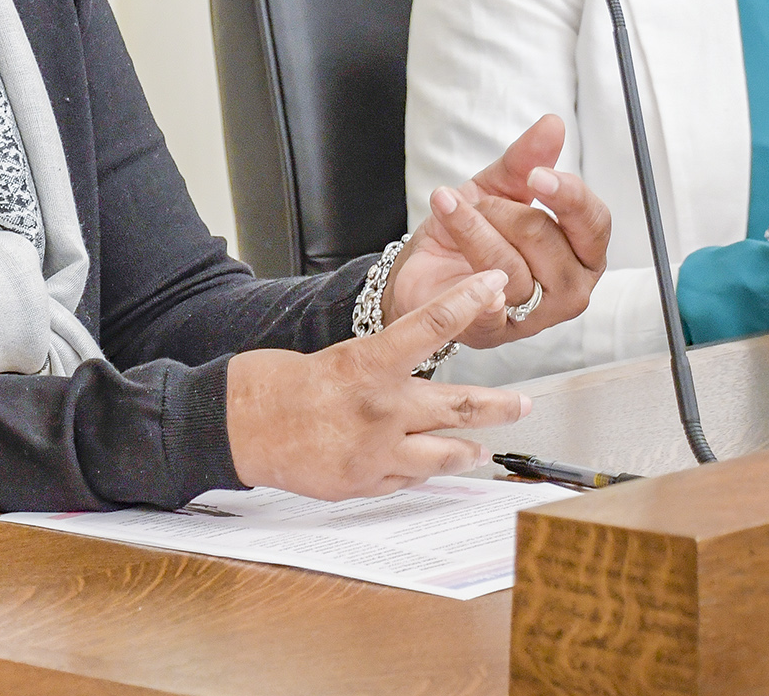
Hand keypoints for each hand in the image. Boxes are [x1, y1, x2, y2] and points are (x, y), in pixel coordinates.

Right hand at [226, 272, 531, 498]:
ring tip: (485, 449)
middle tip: (525, 403)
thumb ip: (386, 367)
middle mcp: (382, 409)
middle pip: (461, 405)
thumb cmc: (285, 384)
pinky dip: (421, 468)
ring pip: (447, 453)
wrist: (243, 426)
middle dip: (500, 405)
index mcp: (370, 365)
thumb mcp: (341, 356)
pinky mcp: (368, 483)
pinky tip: (425, 464)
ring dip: (471, 449)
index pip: (433, 325)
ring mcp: (378, 452)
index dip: (469, 301)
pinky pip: (411, 477)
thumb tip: (421, 370)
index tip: (496, 285)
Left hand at [385, 114, 611, 348]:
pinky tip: (469, 268)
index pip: (593, 222)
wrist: (427, 270)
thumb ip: (527, 159)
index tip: (536, 175)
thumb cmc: (475, 230)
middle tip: (479, 201)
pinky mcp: (497, 332)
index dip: (566, 195)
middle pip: (546, 239)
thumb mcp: (499, 185)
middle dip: (503, 210)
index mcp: (583, 251)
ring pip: (510, 265)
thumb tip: (553, 125)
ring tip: (450, 210)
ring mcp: (535, 315)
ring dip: (472, 228)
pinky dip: (478, 285)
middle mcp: (570, 287)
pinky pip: (488, 305)